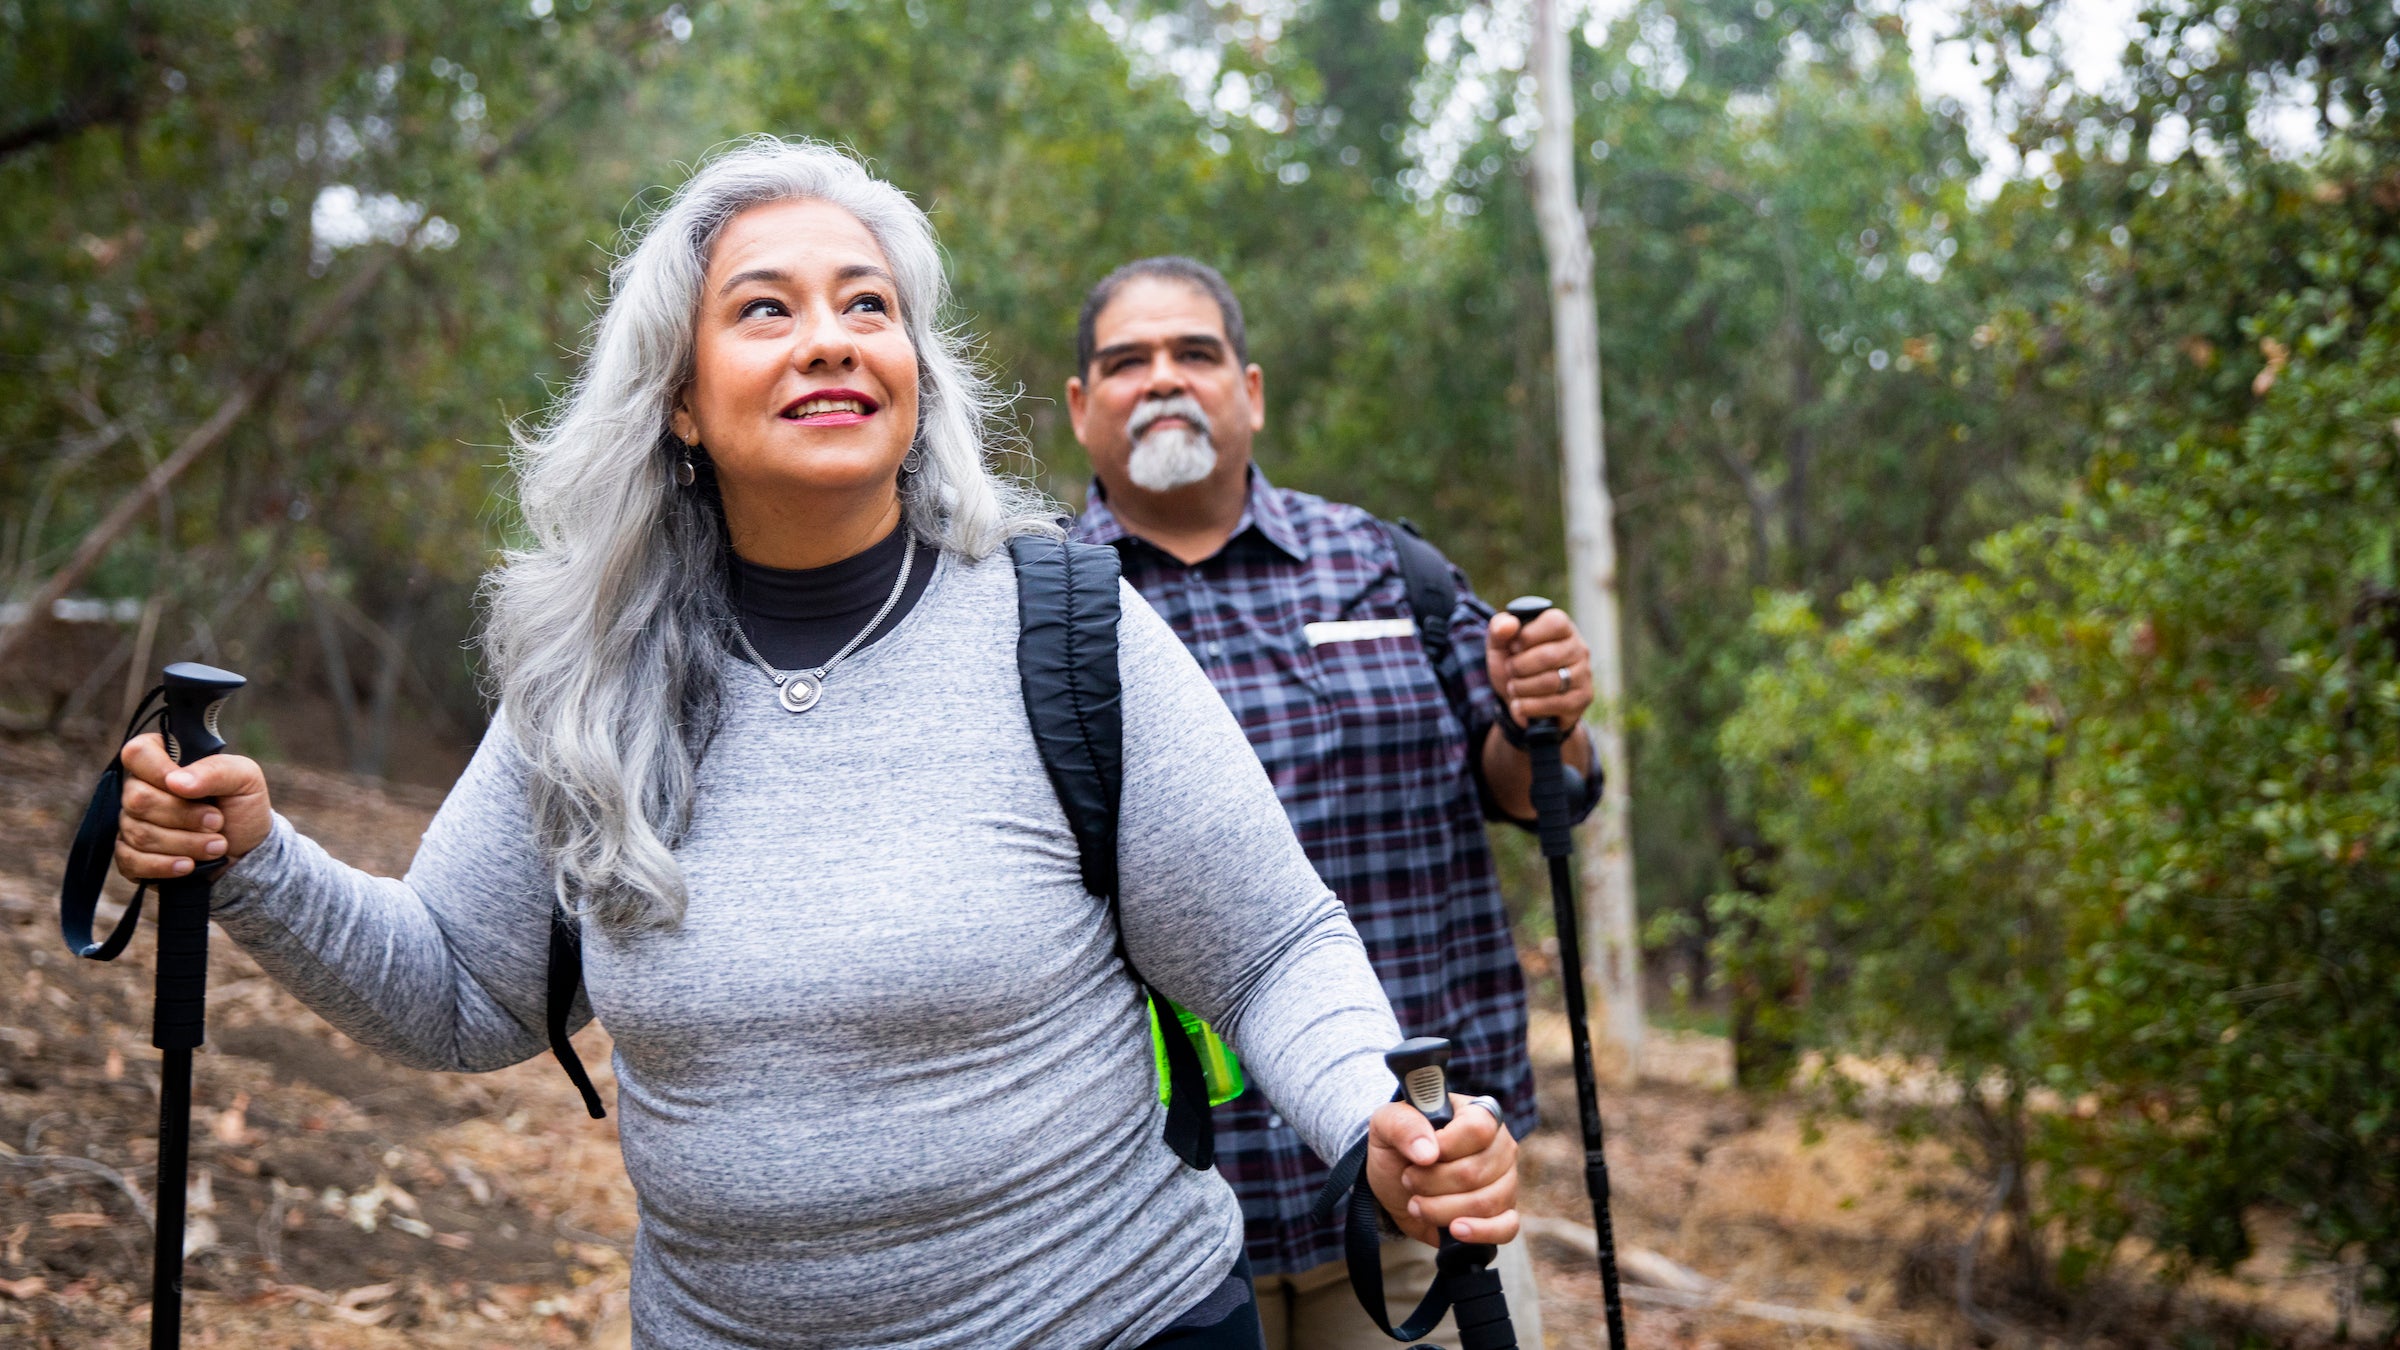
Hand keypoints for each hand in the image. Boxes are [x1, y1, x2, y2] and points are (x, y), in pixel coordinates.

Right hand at [113, 733, 273, 880]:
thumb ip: (215, 770)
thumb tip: (175, 782)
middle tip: (218, 822)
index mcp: (162, 760)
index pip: (137, 753)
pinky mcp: (130, 856)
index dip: (159, 772)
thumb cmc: (242, 807)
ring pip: (139, 833)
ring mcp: (132, 823)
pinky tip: (188, 866)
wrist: (248, 852)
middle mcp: (139, 789)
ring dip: (185, 843)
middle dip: (184, 816)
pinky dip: (164, 866)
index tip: (193, 790)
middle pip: (138, 800)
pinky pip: (129, 861)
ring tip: (217, 846)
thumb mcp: (244, 779)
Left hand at [1364, 1096, 1519, 1247]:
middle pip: (1475, 1172)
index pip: (1478, 1128)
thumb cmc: (1399, 1146)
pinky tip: (1455, 1230)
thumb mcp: (1386, 1124)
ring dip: (1441, 1209)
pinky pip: (1507, 1227)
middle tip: (1408, 1180)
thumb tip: (1427, 1153)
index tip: (1420, 1157)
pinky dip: (1479, 1232)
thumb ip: (1403, 1126)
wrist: (1398, 1184)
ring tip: (1417, 1204)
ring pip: (1485, 1203)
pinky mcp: (1503, 1213)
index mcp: (1477, 1113)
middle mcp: (1499, 1146)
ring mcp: (1506, 1180)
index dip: (1446, 1147)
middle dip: (1431, 1183)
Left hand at [1484, 607, 1590, 728]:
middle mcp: (1579, 648)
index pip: (1554, 623)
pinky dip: (1528, 707)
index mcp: (1562, 627)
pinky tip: (1519, 705)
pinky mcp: (1583, 698)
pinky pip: (1554, 704)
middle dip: (1518, 667)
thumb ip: (1499, 627)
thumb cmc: (1513, 663)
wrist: (1518, 698)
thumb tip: (1509, 624)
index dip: (1528, 636)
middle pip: (1548, 656)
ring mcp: (1584, 674)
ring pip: (1550, 682)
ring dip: (1521, 688)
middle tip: (1509, 670)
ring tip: (1513, 688)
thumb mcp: (1500, 643)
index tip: (1513, 647)